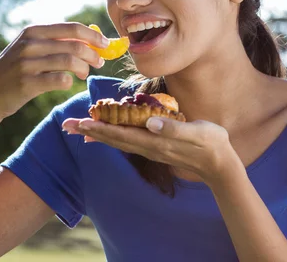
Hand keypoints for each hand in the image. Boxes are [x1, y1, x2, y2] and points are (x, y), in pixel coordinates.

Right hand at [0, 23, 109, 121]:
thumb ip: (55, 42)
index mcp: (32, 31)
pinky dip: (69, 82)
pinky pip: (59, 80)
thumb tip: (91, 40)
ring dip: (84, 68)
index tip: (106, 44)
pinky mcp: (26, 83)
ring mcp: (26, 63)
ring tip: (84, 74)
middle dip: (93, 54)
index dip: (94, 36)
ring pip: (70, 61)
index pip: (72, 28)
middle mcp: (29, 44)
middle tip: (99, 62)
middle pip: (74, 45)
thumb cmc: (15, 71)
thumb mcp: (30, 49)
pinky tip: (67, 83)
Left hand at [62, 117, 238, 184]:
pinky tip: (105, 133)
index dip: (100, 128)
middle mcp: (149, 147)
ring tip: (79, 128)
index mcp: (156, 141)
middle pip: (114, 139)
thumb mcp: (198, 133)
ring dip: (97, 134)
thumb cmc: (211, 144)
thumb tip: (149, 123)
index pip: (122, 134)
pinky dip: (112, 136)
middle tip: (67, 125)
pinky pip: (127, 141)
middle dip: (90, 131)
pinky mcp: (155, 147)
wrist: (219, 164)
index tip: (81, 122)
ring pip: (118, 141)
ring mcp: (151, 148)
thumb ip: (174, 129)